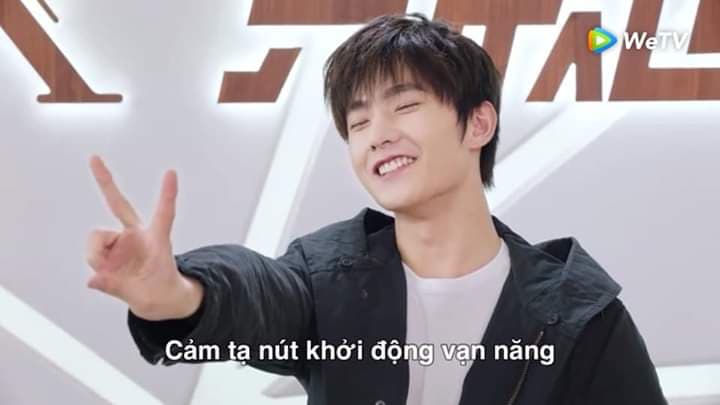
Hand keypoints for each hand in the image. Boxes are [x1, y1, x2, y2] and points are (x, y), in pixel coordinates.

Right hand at [86, 155, 201, 319]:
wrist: (160, 300)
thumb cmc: (161, 292)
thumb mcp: (146, 297)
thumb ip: (118, 287)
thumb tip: (92, 279)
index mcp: (157, 240)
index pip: (165, 213)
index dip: (167, 194)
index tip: (171, 172)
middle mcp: (137, 235)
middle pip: (119, 204)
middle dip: (105, 181)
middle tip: (94, 158)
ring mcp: (122, 242)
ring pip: (96, 239)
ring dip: (96, 256)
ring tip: (111, 272)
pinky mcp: (110, 251)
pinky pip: (93, 253)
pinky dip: (96, 263)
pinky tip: (106, 273)